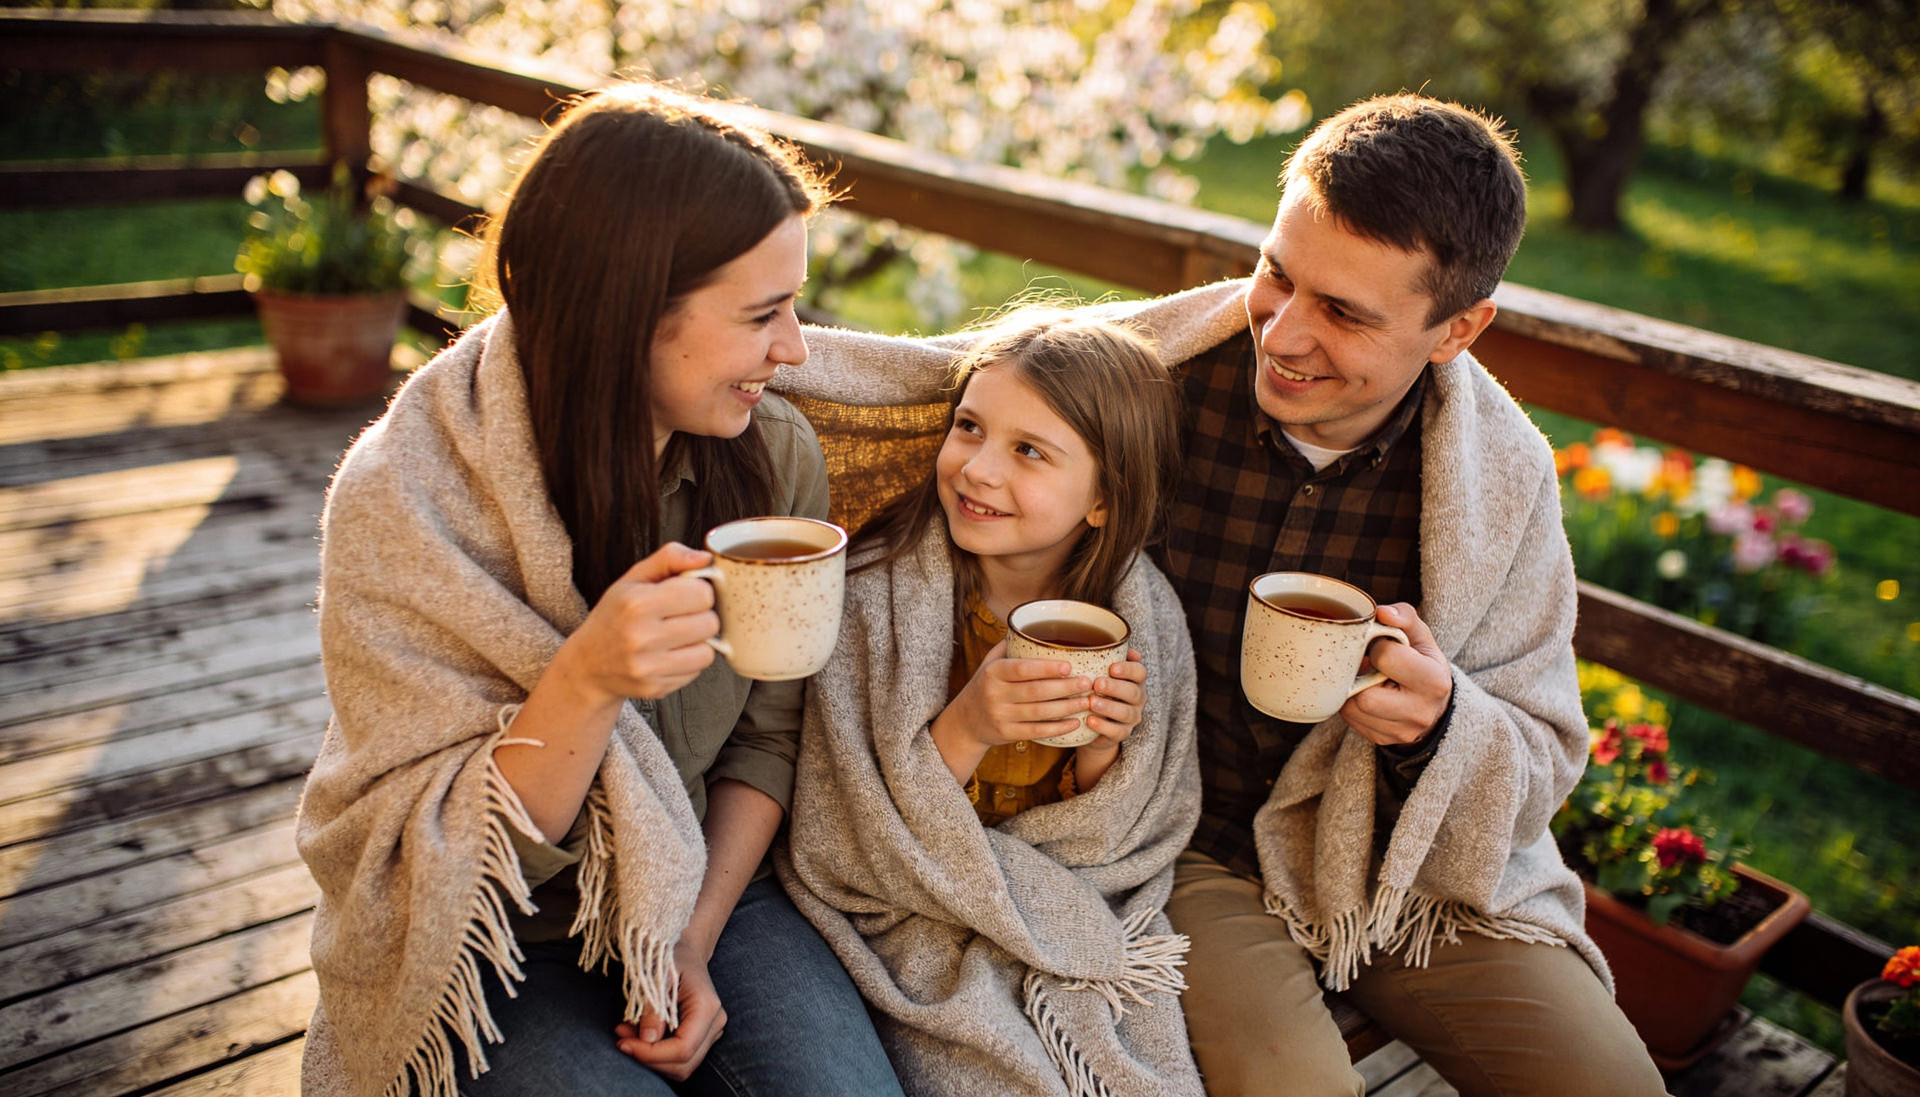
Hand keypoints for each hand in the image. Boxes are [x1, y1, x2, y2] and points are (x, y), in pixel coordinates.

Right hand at [562, 542, 719, 703]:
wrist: (588, 664)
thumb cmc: (614, 617)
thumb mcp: (633, 579)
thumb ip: (670, 559)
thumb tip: (705, 558)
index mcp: (637, 603)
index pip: (702, 594)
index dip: (698, 591)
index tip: (685, 594)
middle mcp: (642, 637)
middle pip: (709, 623)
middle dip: (700, 616)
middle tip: (680, 616)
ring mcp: (648, 666)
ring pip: (707, 651)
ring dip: (697, 642)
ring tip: (676, 636)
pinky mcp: (655, 687)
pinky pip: (696, 672)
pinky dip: (688, 662)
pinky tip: (668, 654)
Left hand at [614, 945, 726, 1080]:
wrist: (684, 951)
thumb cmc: (670, 956)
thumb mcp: (657, 975)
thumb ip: (653, 1008)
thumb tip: (647, 1039)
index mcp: (707, 1007)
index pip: (683, 1048)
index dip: (651, 1053)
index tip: (623, 1042)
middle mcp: (715, 1024)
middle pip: (684, 1064)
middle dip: (649, 1059)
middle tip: (621, 1040)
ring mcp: (711, 1033)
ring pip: (682, 1067)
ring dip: (651, 1058)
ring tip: (626, 1035)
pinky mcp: (701, 1038)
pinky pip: (679, 1059)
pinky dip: (656, 1054)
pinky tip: (637, 1035)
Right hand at [944, 639, 1092, 748]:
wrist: (965, 721)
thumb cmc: (986, 685)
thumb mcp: (990, 662)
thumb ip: (1011, 645)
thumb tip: (1036, 622)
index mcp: (993, 672)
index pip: (1022, 669)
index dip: (1046, 668)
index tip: (1069, 666)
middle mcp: (995, 694)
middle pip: (1035, 691)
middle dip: (1065, 687)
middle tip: (1087, 682)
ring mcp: (1001, 716)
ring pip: (1039, 712)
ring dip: (1066, 707)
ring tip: (1086, 701)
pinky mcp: (1007, 734)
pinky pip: (1036, 731)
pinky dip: (1058, 728)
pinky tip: (1075, 722)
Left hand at [1080, 649, 1146, 751]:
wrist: (1093, 723)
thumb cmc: (1098, 690)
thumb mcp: (1101, 672)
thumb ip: (1106, 657)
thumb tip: (1110, 642)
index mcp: (1135, 680)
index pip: (1139, 672)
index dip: (1128, 670)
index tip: (1112, 668)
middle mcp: (1138, 698)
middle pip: (1133, 692)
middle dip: (1115, 687)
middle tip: (1097, 683)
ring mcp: (1131, 718)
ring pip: (1126, 713)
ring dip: (1109, 707)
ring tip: (1092, 702)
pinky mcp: (1122, 734)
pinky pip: (1116, 731)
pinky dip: (1103, 726)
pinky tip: (1089, 720)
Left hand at [1340, 603, 1452, 746]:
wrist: (1433, 705)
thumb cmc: (1422, 663)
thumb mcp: (1421, 637)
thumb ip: (1404, 617)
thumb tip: (1381, 613)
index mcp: (1433, 681)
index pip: (1386, 657)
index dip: (1378, 646)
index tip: (1384, 647)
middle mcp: (1419, 711)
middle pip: (1365, 695)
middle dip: (1360, 675)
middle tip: (1368, 665)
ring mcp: (1400, 731)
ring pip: (1352, 709)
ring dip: (1350, 689)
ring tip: (1366, 679)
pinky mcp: (1382, 740)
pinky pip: (1350, 720)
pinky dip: (1350, 703)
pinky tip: (1364, 692)